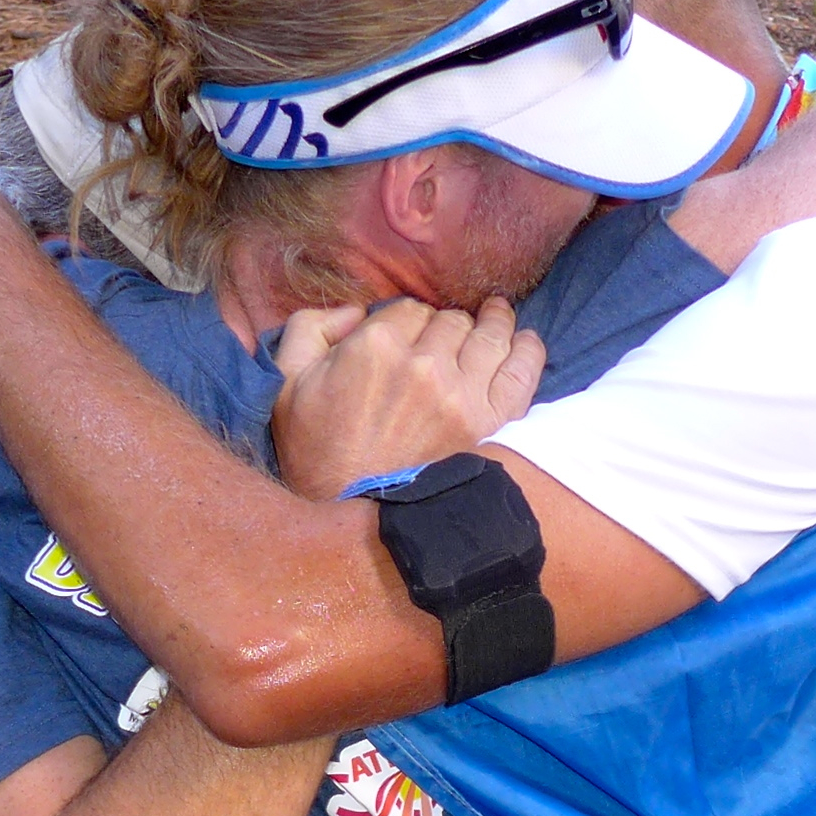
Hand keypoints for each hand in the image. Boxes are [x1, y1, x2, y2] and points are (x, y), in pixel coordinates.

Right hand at [268, 295, 548, 496]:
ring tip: (496, 316)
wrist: (345, 507)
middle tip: (446, 336)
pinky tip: (524, 339)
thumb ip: (312, 326)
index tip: (409, 334)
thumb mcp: (287, 378)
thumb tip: (355, 311)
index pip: (411, 308)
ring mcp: (459, 394)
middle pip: (452, 321)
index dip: (410, 318)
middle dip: (448, 324)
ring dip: (493, 323)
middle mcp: (423, 364)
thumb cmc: (313, 446)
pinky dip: (527, 351)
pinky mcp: (485, 422)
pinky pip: (520, 373)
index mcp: (375, 345)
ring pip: (489, 336)